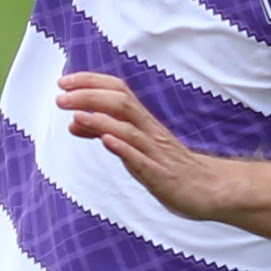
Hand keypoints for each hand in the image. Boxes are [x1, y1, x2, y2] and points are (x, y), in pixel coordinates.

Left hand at [54, 71, 236, 226]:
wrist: (210, 189)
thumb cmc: (169, 166)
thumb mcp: (133, 145)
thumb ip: (105, 132)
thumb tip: (74, 121)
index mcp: (143, 122)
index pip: (117, 90)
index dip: (91, 82)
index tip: (64, 81)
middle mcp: (149, 132)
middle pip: (121, 103)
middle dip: (90, 96)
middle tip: (60, 96)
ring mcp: (156, 153)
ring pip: (129, 129)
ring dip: (101, 121)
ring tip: (76, 115)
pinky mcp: (161, 176)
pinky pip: (142, 160)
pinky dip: (124, 149)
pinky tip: (107, 142)